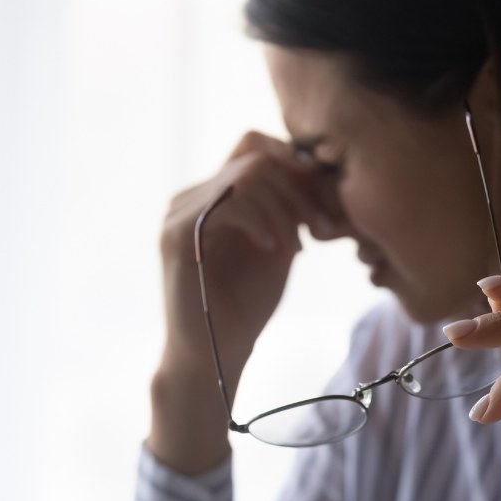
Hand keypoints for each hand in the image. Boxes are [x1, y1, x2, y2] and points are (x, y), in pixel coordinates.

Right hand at [150, 131, 347, 474]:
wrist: (215, 355)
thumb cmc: (247, 306)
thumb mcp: (280, 246)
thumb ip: (290, 210)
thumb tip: (318, 172)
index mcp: (213, 196)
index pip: (252, 145)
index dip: (293, 161)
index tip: (323, 202)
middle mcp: (190, 197)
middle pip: (256, 157)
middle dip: (300, 190)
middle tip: (323, 229)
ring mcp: (179, 213)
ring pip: (247, 175)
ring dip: (286, 209)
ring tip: (298, 247)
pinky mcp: (176, 235)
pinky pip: (230, 203)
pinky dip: (263, 221)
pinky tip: (276, 249)